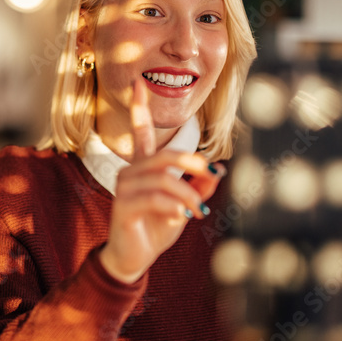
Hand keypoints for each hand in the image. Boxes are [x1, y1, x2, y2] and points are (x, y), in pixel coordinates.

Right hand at [99, 78, 225, 283]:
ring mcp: (124, 188)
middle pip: (165, 155)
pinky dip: (174, 207)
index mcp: (143, 167)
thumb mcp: (184, 207)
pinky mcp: (123, 206)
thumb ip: (199, 188)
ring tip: (198, 211)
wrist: (134, 258)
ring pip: (164, 179)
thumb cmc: (156, 228)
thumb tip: (219, 172)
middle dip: (193, 162)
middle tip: (213, 175)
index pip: (140, 132)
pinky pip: (154, 198)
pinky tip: (181, 217)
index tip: (138, 82)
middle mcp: (131, 172)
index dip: (139, 108)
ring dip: (188, 194)